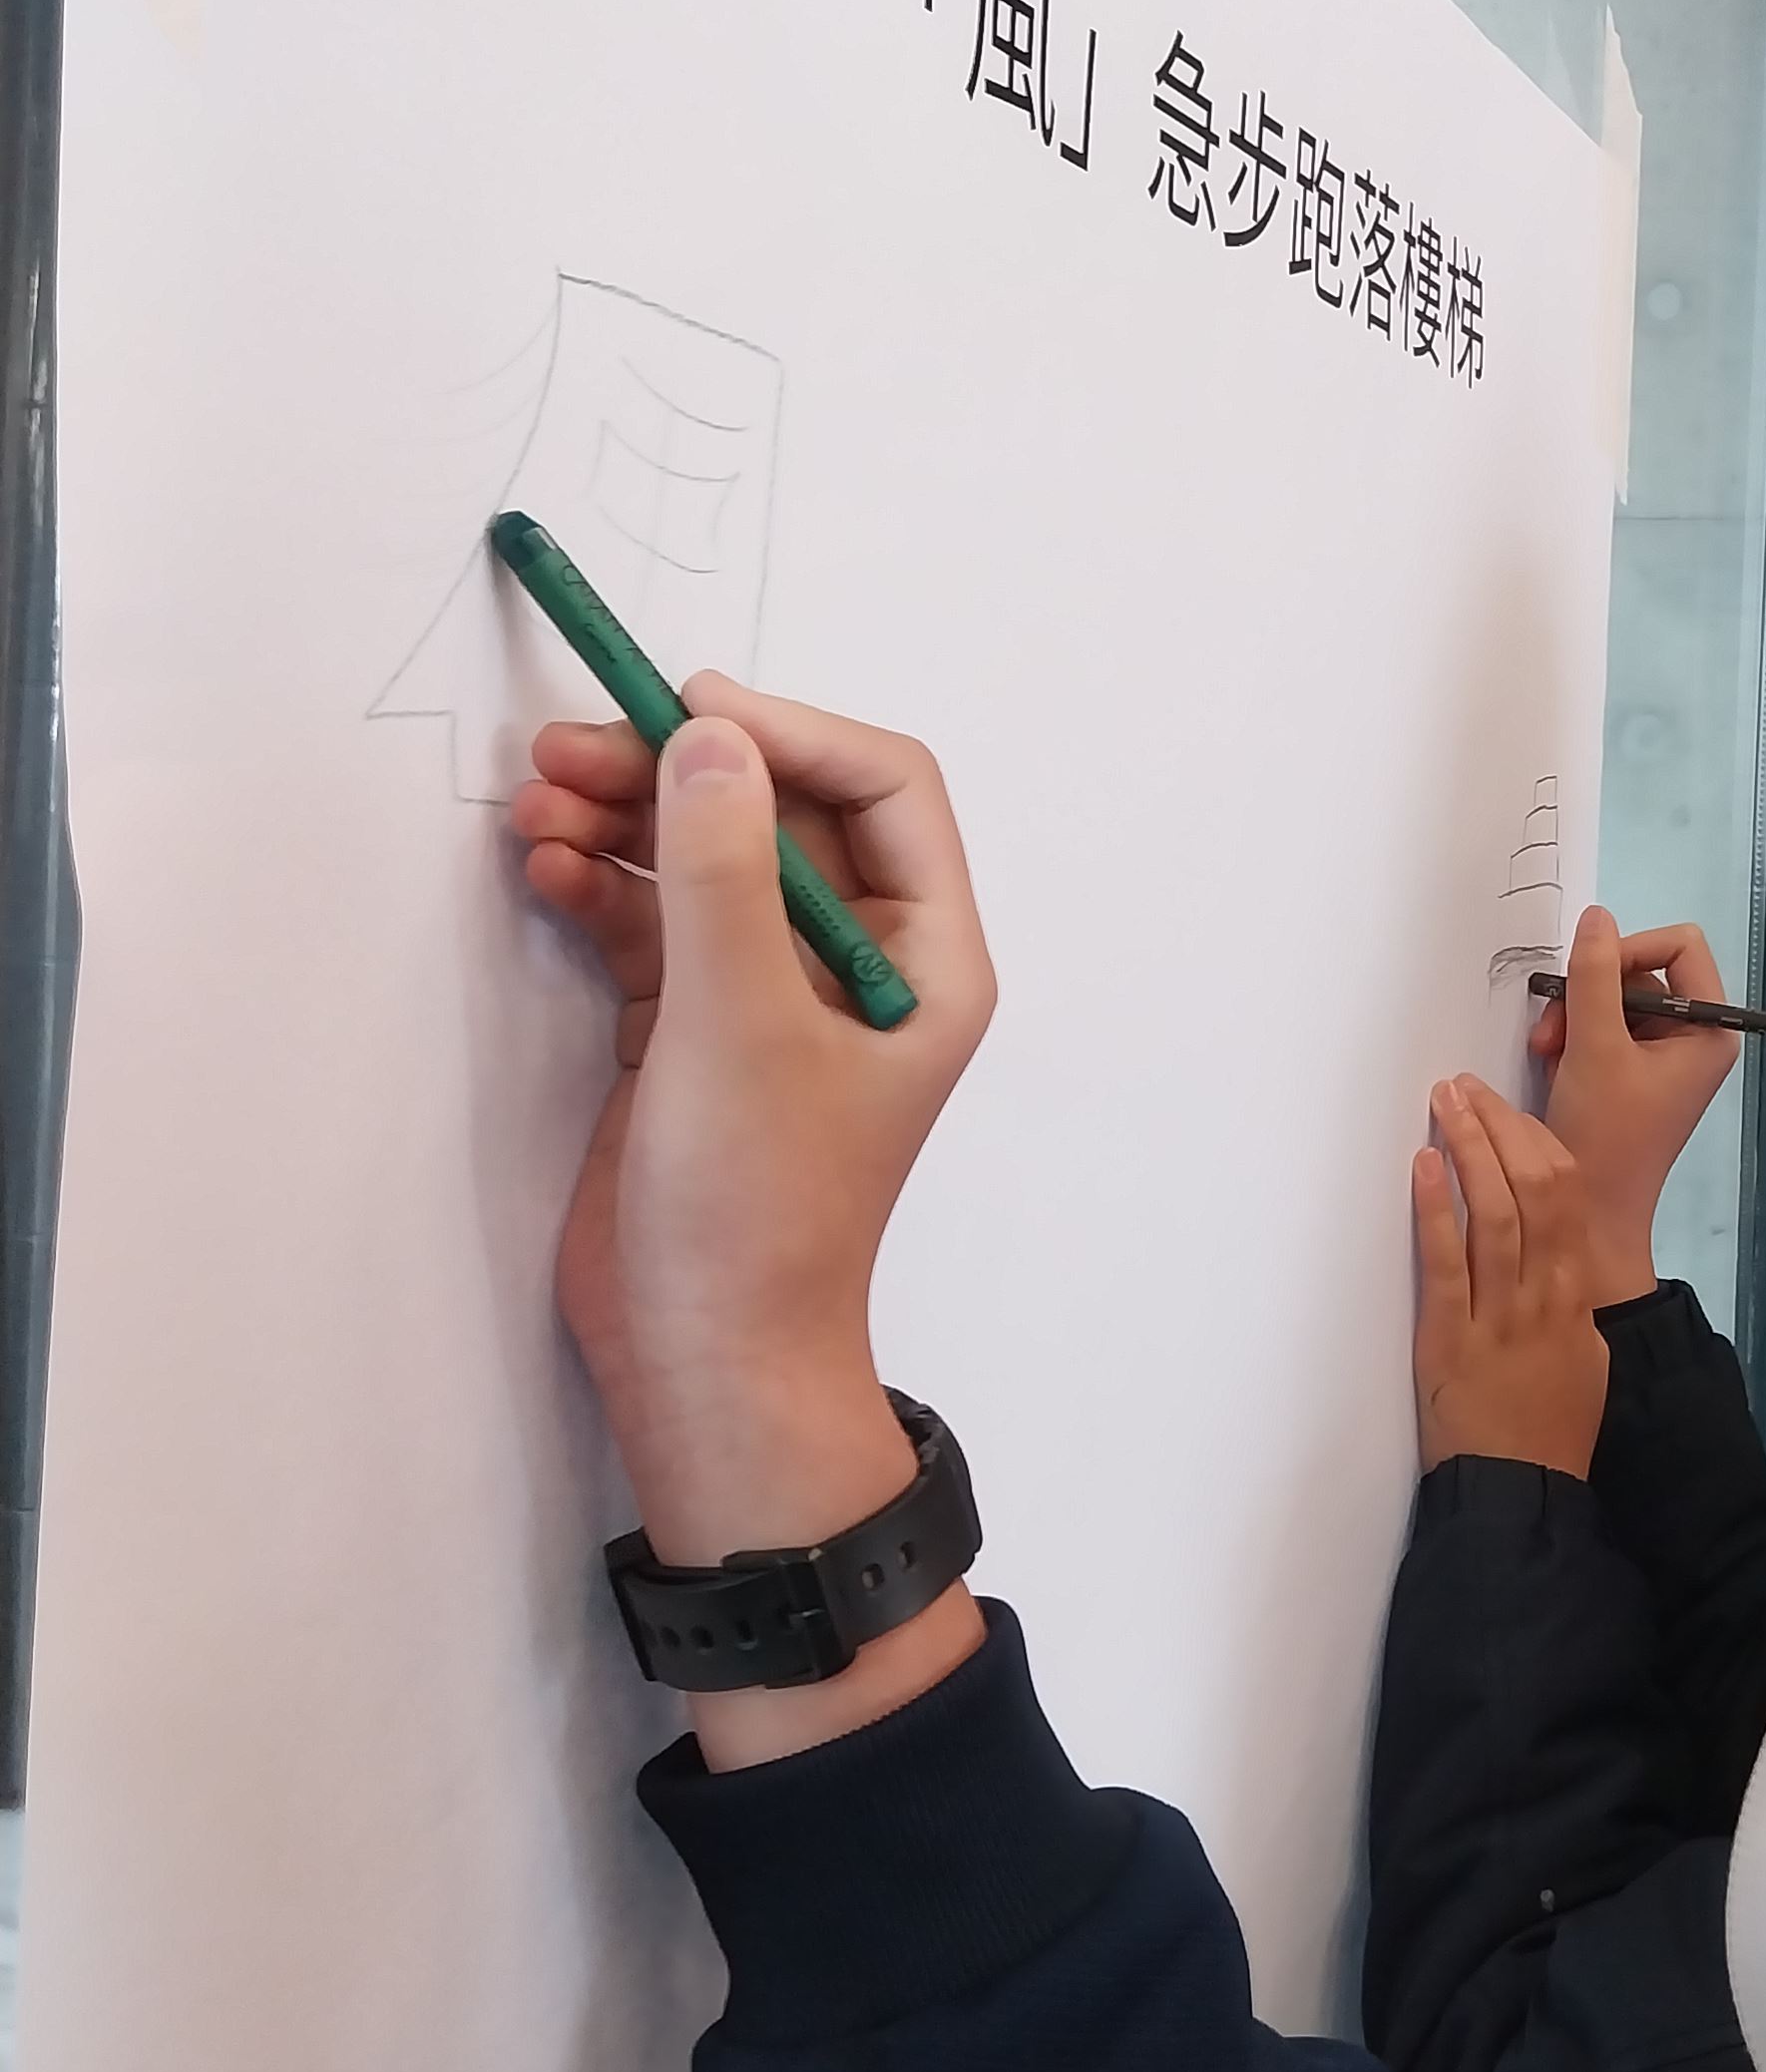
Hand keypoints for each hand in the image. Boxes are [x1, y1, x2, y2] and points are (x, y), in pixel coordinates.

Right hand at [510, 676, 998, 1765]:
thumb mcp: (739, 1023)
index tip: (686, 713)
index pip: (884, 790)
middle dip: (677, 773)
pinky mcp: (690, 1032)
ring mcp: (770, 998)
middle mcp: (858, 965)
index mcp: (925, 959)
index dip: (789, 734)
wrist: (702, 1359)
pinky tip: (543, 870)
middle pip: (776, 814)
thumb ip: (720, 872)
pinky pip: (649, 925)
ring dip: (622, 824)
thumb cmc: (757, 1209)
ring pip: (701, 863)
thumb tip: (710, 738)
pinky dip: (600, 890)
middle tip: (567, 753)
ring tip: (534, 808)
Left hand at [1410, 1076, 1610, 1477]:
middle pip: (1534, 1188)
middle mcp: (1545, 1295)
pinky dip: (1436, 1209)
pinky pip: (1447, 1263)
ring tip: (1444, 1105)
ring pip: (1495, 1213)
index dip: (1534, 1143)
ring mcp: (1501, 1315)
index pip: (1567, 1195)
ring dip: (1469, 1150)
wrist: (1525, 1491)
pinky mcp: (1452, 1340)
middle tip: (1465, 1087)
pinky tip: (1425, 1166)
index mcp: (1576, 1294)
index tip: (1506, 1111)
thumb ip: (1570, 1304)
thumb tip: (1557, 1261)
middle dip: (1500, 1128)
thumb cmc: (1552, 1430)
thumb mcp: (1583, 1358)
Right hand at [1527, 907, 1738, 1304]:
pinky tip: (1556, 1063)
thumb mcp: (1594, 1047)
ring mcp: (1665, 1055)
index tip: (1588, 978)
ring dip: (1574, 1016)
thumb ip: (1592, 976)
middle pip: (1641, 970)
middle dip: (1591, 994)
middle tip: (1553, 1030)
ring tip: (1548, 1050)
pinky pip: (1605, 1027)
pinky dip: (1575, 1037)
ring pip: (1614, 998)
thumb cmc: (1604, 1134)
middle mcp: (1695, 1037)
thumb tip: (1596, 916)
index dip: (1631, 949)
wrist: (1589, 1212)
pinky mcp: (1636, 1071)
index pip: (1682, 946)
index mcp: (1710, 1030)